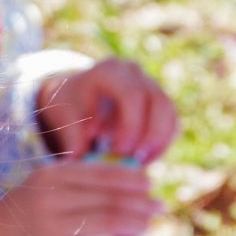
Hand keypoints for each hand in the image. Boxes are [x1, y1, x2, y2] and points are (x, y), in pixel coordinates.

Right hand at [0, 162, 160, 235]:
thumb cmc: (21, 211)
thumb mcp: (43, 184)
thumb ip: (76, 180)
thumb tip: (126, 182)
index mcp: (51, 175)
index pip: (101, 174)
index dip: (130, 179)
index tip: (149, 185)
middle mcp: (51, 198)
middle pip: (108, 199)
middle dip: (140, 203)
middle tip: (158, 207)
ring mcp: (51, 227)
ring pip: (105, 222)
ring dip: (133, 223)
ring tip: (148, 224)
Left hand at [36, 58, 176, 161]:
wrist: (77, 95)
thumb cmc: (70, 105)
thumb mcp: (64, 117)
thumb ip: (72, 138)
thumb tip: (78, 161)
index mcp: (109, 71)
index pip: (132, 95)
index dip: (131, 125)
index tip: (119, 151)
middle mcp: (135, 74)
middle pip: (158, 101)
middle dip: (151, 135)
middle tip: (136, 161)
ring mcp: (150, 86)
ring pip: (169, 113)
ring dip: (158, 142)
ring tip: (139, 164)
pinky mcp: (158, 103)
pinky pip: (171, 124)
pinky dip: (161, 144)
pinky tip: (144, 161)